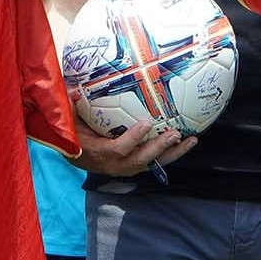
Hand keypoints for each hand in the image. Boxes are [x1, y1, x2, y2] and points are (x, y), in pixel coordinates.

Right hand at [69, 117, 197, 176]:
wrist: (75, 157)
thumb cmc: (73, 137)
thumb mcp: (69, 123)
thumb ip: (72, 109)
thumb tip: (73, 91)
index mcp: (100, 153)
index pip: (118, 149)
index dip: (133, 138)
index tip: (147, 123)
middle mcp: (116, 165)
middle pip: (141, 159)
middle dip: (159, 147)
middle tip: (175, 133)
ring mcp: (127, 168)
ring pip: (153, 163)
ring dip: (173, 153)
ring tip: (191, 140)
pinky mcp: (135, 167)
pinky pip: (156, 162)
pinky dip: (171, 153)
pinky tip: (186, 142)